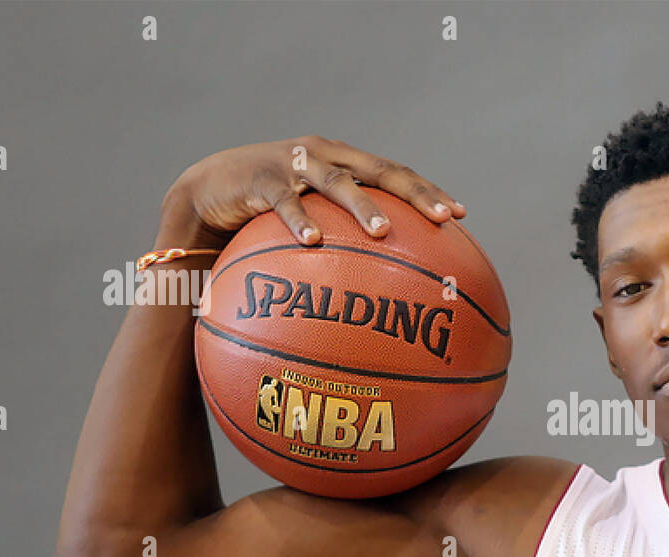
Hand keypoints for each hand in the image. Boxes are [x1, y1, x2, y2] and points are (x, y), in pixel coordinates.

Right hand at [155, 135, 465, 250]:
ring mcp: (294, 163)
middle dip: (414, 194)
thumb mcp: (313, 220)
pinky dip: (299, 221)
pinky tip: (313, 243)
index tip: (461, 215)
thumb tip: (387, 288)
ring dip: (361, 206)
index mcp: (346, 162)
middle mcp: (327, 156)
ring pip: (337, 182)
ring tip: (381, 233)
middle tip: (442, 218)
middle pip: (381, 172)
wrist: (207, 191)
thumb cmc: (268, 215)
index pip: (396, 174)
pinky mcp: (260, 178)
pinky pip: (284, 202)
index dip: (428, 192)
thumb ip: (346, 241)